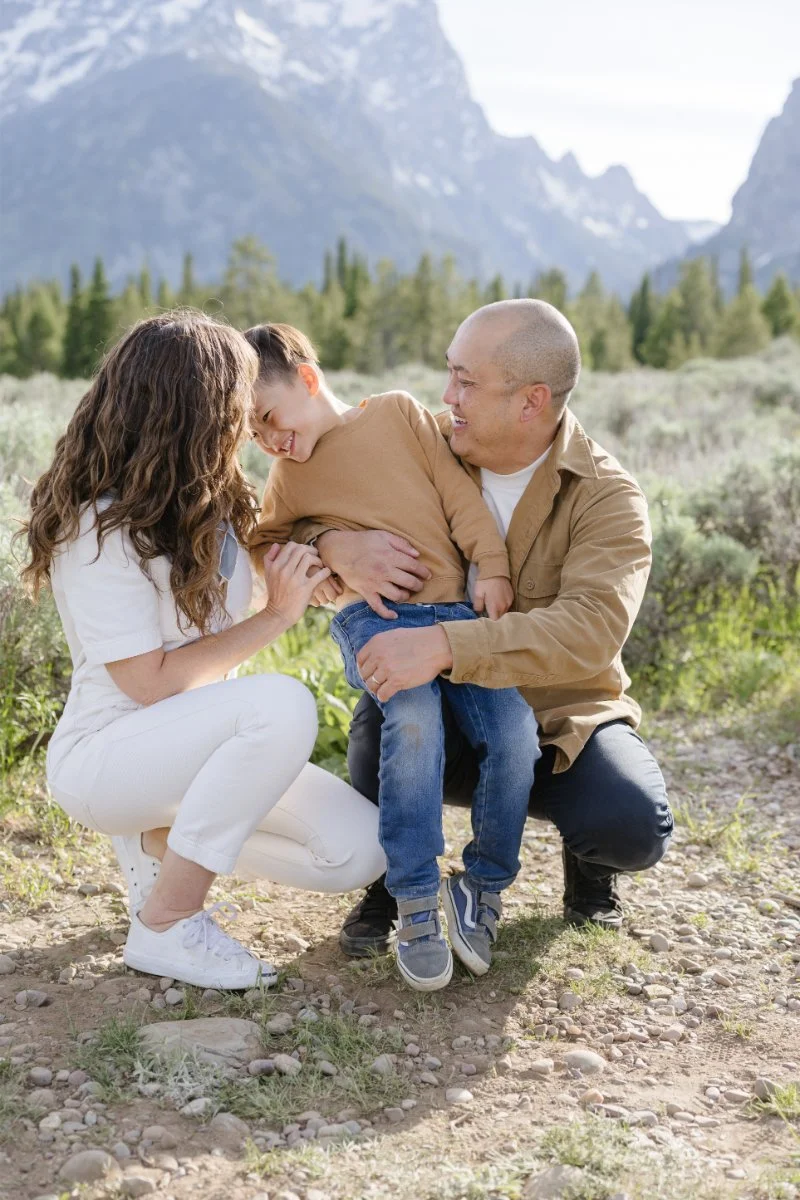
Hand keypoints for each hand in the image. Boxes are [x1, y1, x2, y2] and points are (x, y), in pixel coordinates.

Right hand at [262, 542, 330, 627]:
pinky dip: (325, 571)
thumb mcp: (268, 574)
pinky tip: (326, 572)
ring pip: (309, 558)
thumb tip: (277, 544)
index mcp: (276, 565)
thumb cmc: (275, 593)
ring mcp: (295, 579)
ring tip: (320, 564)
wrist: (279, 613)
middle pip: (301, 550)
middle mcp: (284, 570)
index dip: (301, 546)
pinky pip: (319, 574)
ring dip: (318, 560)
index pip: (291, 546)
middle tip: (316, 555)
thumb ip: (269, 558)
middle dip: (311, 550)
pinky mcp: (305, 588)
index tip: (306, 552)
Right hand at [316, 530, 430, 619]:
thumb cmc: (362, 541)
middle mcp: (385, 572)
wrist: (340, 550)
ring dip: (406, 596)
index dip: (423, 572)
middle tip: (419, 585)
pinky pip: (378, 607)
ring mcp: (376, 584)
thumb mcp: (383, 535)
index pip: (414, 567)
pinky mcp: (366, 592)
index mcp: (391, 557)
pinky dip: (387, 614)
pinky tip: (394, 615)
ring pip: (397, 596)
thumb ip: (401, 544)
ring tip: (407, 594)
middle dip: (418, 585)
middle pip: (409, 583)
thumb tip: (416, 555)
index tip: (427, 575)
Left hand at [357, 626, 452, 701]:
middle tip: (377, 683)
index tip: (369, 673)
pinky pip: (382, 694)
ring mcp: (387, 669)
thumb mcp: (394, 635)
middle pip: (365, 674)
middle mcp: (379, 655)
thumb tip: (372, 656)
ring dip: (376, 689)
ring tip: (382, 689)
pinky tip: (387, 696)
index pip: (360, 660)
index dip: (363, 668)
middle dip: (370, 679)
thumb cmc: (419, 640)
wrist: (438, 646)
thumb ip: (381, 645)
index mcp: (377, 642)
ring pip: (371, 685)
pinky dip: (383, 697)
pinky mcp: (397, 681)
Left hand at [473, 576, 512, 619]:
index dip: (490, 623)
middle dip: (494, 618)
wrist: (495, 569)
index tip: (485, 621)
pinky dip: (503, 606)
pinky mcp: (512, 597)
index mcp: (495, 607)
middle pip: (500, 618)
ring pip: (504, 612)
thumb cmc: (485, 582)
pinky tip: (497, 602)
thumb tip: (479, 613)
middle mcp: (504, 606)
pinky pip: (507, 606)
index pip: (494, 622)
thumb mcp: (477, 593)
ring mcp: (509, 601)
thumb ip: (478, 606)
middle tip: (487, 615)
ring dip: (499, 612)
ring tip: (492, 608)